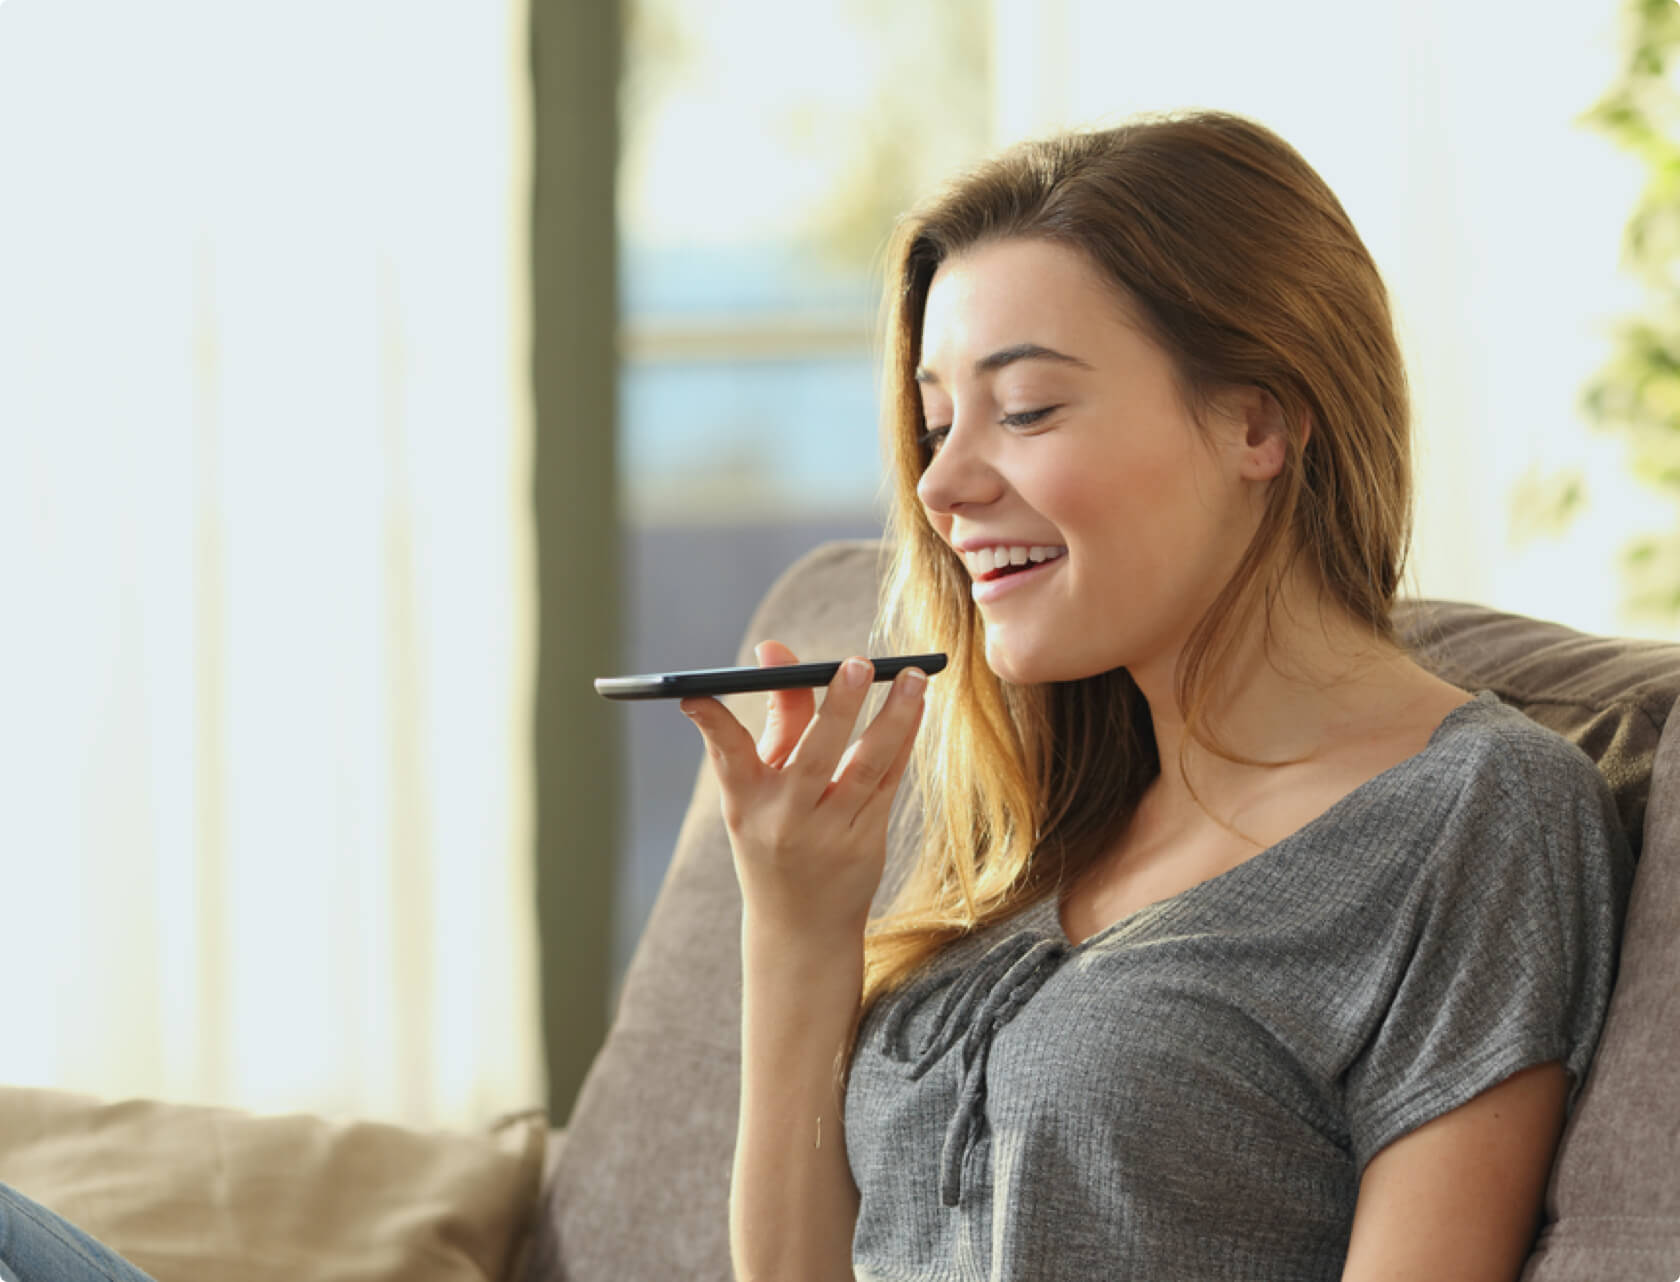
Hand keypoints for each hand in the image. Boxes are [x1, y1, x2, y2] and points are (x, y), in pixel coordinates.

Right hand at [680, 640, 926, 942]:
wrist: (800, 930)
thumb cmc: (774, 840)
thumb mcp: (759, 791)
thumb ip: (776, 719)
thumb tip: (776, 649)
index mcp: (746, 804)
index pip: (726, 754)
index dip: (712, 721)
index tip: (697, 690)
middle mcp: (786, 819)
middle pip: (815, 755)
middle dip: (837, 707)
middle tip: (858, 663)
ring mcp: (830, 835)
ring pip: (867, 766)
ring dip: (894, 718)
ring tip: (914, 677)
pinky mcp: (867, 843)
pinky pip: (889, 782)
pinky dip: (904, 741)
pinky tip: (916, 707)